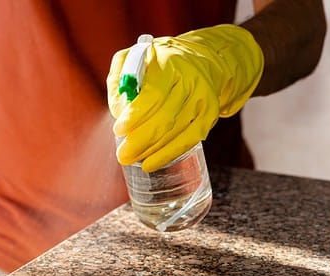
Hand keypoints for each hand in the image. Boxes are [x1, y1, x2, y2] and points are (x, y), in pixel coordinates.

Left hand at [107, 24, 263, 172]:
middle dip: (141, 140)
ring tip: (132, 158)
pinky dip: (169, 154)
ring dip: (152, 150)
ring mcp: (202, 99)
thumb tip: (119, 110)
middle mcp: (190, 80)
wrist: (198, 59)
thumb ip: (120, 80)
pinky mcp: (210, 114)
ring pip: (177, 132)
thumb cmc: (157, 62)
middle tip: (123, 154)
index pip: (153, 94)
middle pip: (166, 117)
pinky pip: (190, 139)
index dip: (136, 116)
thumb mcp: (132, 59)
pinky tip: (151, 162)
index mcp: (169, 64)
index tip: (119, 130)